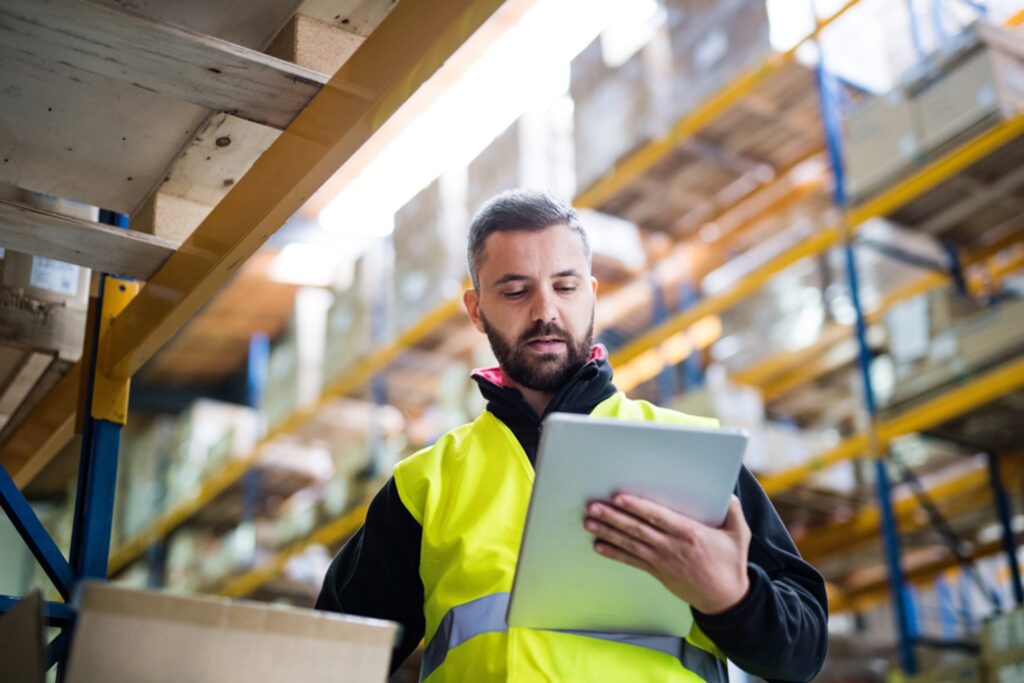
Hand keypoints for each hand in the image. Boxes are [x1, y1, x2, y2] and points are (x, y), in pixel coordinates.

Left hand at [583, 494, 750, 614]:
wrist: (725, 599)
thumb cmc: (730, 564)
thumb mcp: (739, 535)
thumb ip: (734, 511)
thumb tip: (729, 493)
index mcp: (689, 533)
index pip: (657, 517)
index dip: (637, 507)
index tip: (619, 498)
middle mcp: (671, 546)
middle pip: (637, 529)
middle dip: (613, 517)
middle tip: (593, 507)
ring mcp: (661, 560)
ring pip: (630, 543)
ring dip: (608, 532)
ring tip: (589, 522)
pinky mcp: (657, 571)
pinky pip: (631, 561)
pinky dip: (614, 553)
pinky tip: (598, 546)